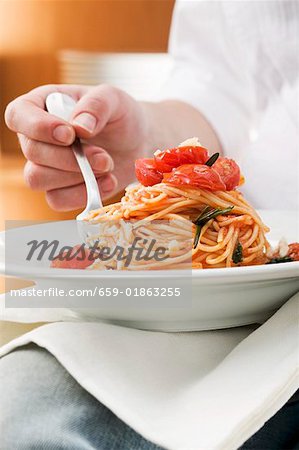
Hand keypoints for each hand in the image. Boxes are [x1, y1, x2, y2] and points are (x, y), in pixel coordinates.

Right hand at [5, 84, 147, 209]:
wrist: (136, 142)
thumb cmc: (119, 115)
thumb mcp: (113, 99)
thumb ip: (96, 105)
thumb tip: (80, 127)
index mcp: (41, 106)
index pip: (18, 115)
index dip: (37, 127)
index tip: (69, 135)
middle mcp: (36, 137)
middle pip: (32, 152)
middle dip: (70, 158)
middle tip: (103, 157)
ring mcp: (45, 166)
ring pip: (37, 179)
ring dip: (76, 177)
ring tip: (107, 166)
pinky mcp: (59, 189)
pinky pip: (56, 200)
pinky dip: (83, 194)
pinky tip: (107, 182)